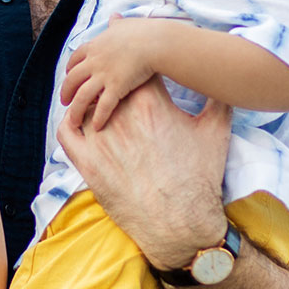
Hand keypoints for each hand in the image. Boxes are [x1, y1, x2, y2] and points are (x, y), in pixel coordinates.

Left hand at [57, 78, 230, 270]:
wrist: (181, 224)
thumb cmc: (199, 179)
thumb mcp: (216, 132)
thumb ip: (218, 99)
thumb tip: (222, 80)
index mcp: (149, 103)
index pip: (135, 68)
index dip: (136, 64)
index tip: (138, 65)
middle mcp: (121, 116)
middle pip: (107, 84)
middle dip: (112, 81)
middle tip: (117, 84)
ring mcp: (100, 140)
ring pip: (84, 105)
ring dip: (90, 102)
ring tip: (99, 104)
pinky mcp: (87, 164)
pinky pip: (66, 132)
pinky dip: (70, 122)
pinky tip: (81, 124)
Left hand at [59, 16, 163, 130]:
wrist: (156, 42)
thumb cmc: (144, 32)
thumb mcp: (125, 24)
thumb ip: (116, 24)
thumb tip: (114, 17)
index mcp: (95, 46)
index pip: (75, 58)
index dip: (70, 69)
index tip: (68, 76)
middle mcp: (95, 61)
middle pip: (73, 79)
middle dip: (66, 92)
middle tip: (64, 102)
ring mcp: (104, 75)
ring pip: (82, 96)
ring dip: (76, 110)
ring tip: (73, 122)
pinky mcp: (116, 87)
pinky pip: (103, 106)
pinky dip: (99, 117)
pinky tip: (96, 126)